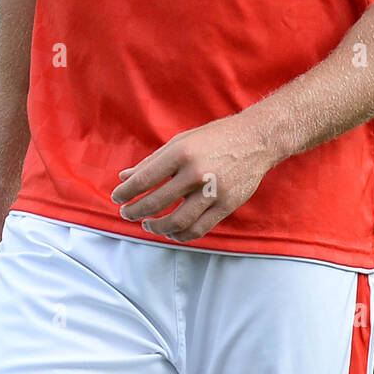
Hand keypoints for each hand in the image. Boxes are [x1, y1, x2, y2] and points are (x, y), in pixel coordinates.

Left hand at [111, 111, 277, 242]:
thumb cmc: (214, 138)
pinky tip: (171, 232)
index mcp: (181, 153)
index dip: (126, 192)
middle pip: (157, 203)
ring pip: (177, 222)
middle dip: (136, 211)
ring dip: (157, 228)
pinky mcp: (227, 205)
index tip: (117, 198)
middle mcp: (196, 173)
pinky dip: (181, 235)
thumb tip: (124, 178)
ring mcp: (213, 191)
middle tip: (127, 213)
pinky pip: (198, 229)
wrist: (256, 139)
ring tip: (148, 225)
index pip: (144, 179)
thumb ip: (152, 162)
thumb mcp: (181, 142)